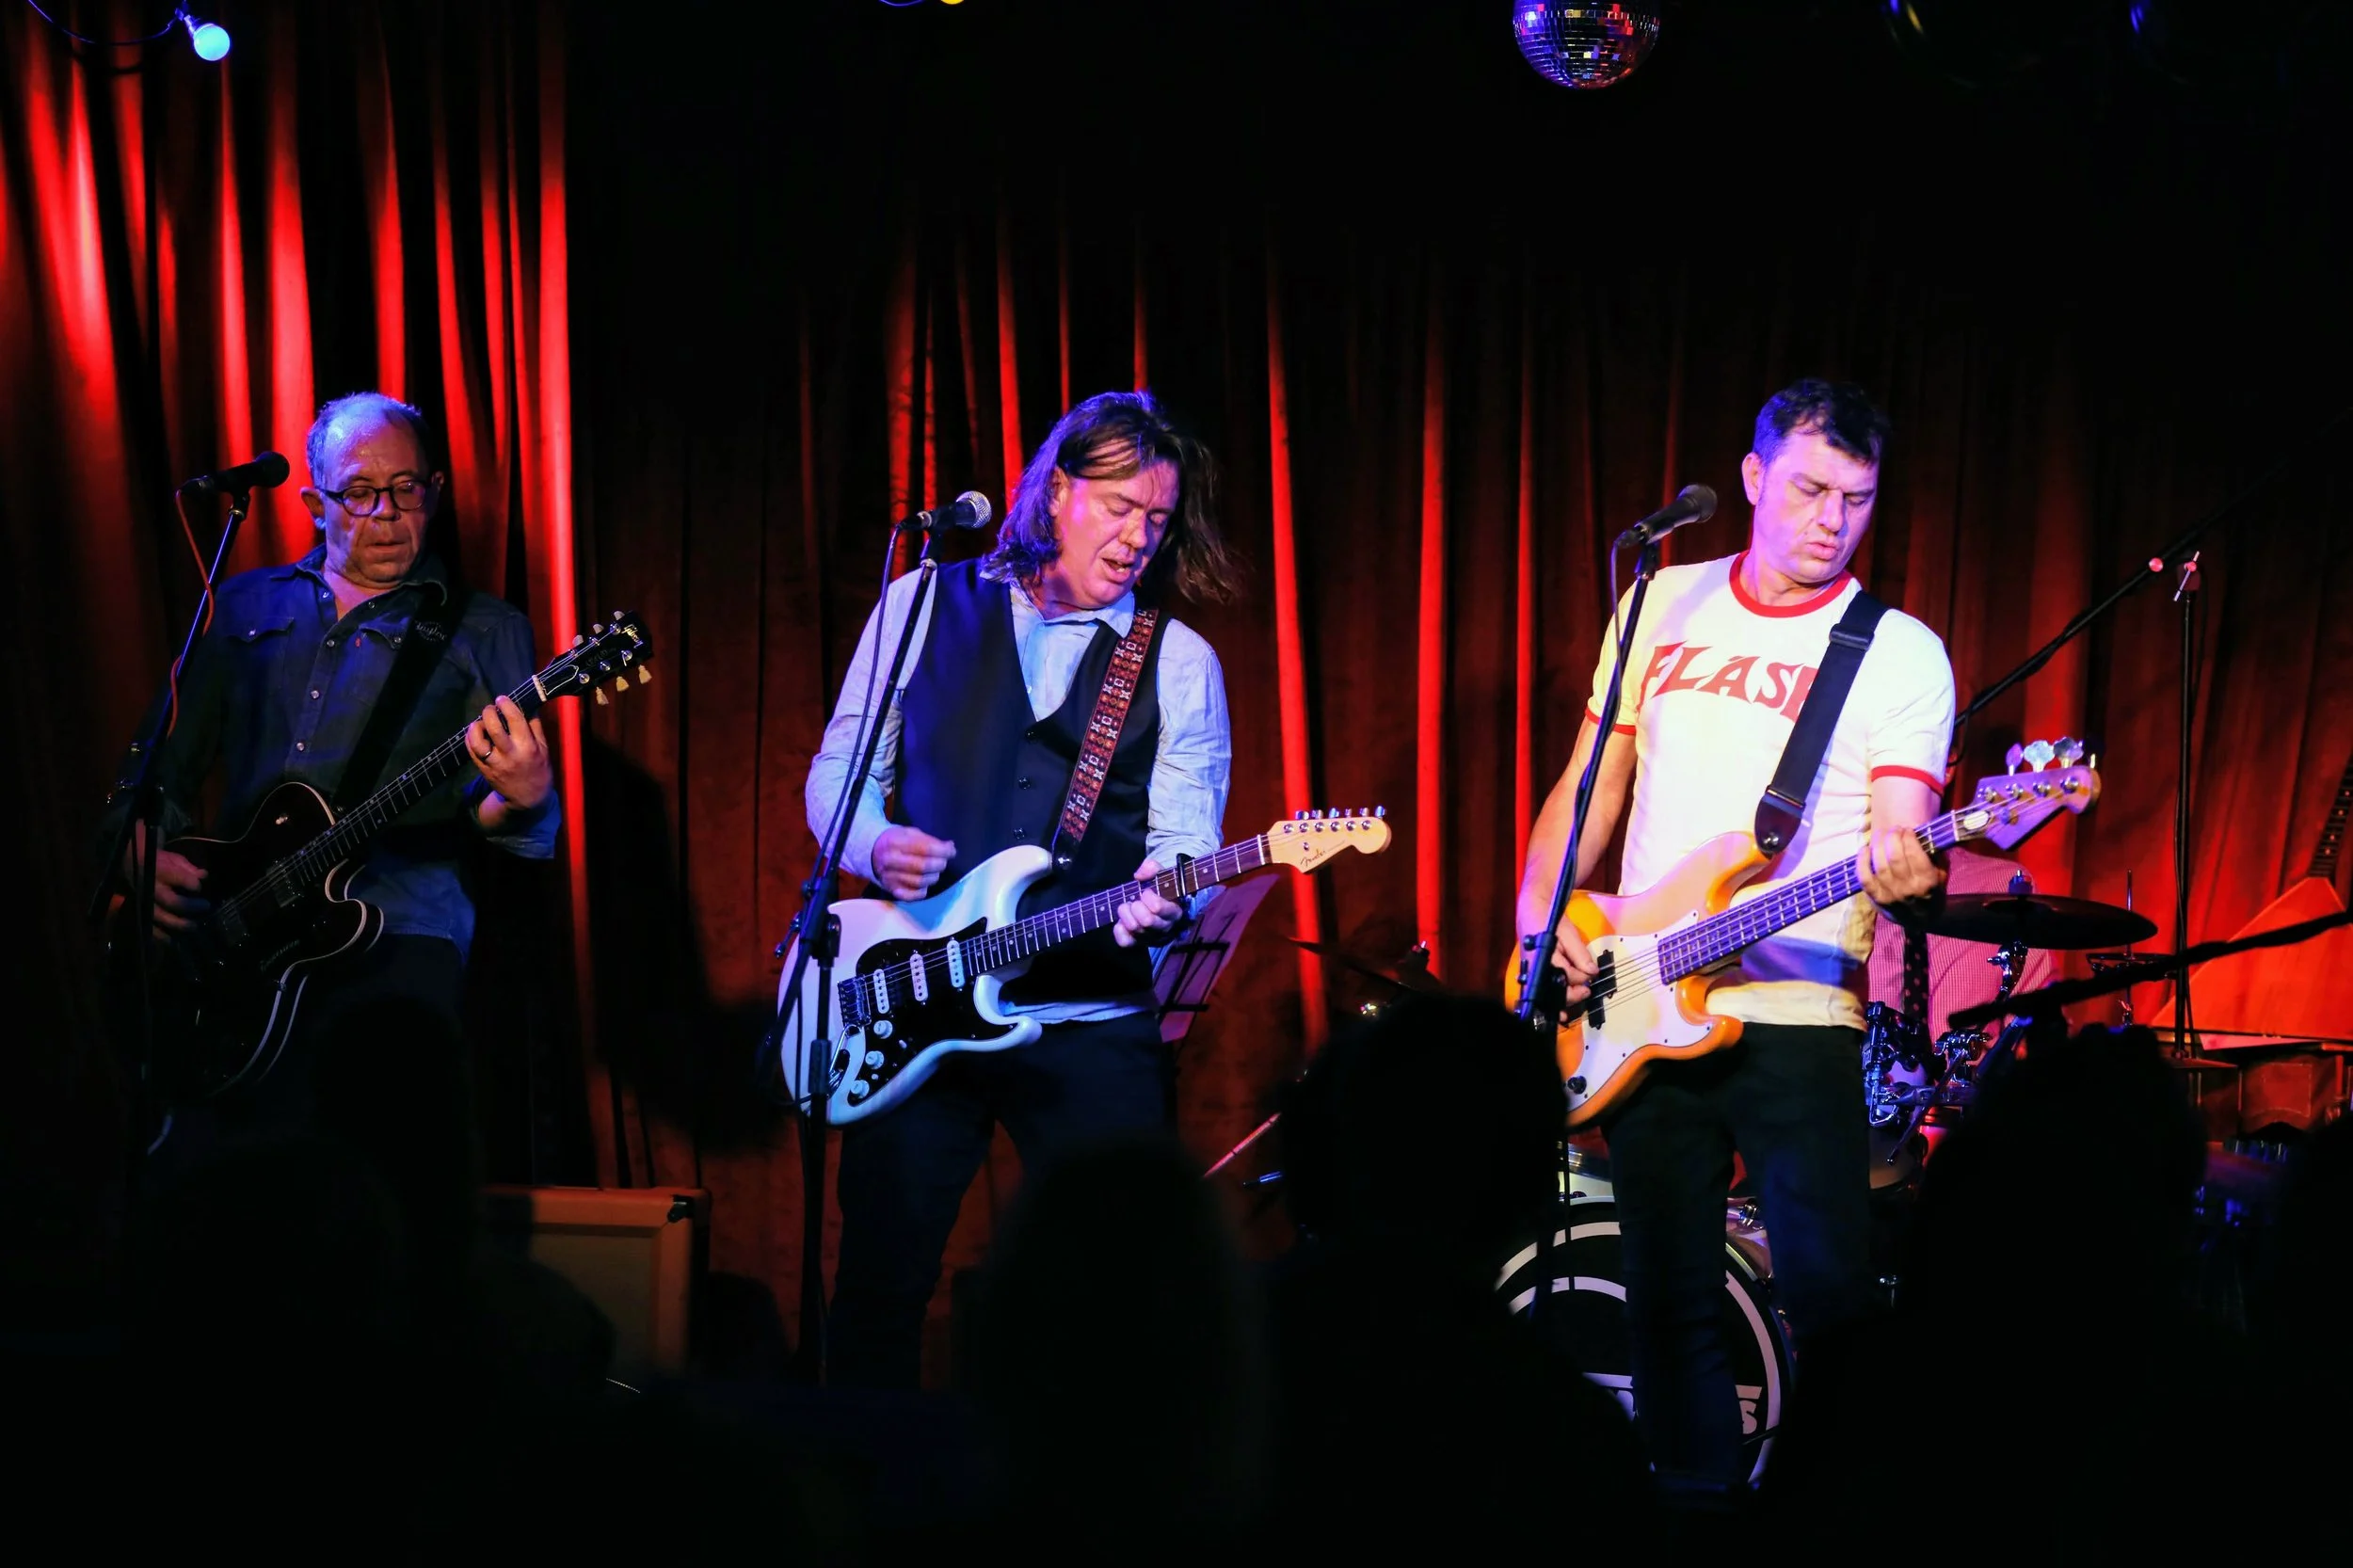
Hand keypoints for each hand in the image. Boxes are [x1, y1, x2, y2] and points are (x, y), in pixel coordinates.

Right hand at [122, 822, 208, 938]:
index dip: (188, 882)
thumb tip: (203, 876)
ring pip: (159, 916)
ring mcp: (143, 901)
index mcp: (158, 870)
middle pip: (169, 900)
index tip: (198, 887)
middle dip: (188, 906)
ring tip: (193, 926)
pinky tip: (172, 941)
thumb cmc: (158, 862)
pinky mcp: (139, 911)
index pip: (174, 875)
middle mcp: (149, 887)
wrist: (131, 864)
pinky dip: (159, 935)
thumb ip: (187, 868)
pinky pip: (148, 926)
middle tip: (206, 906)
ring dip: (177, 924)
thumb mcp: (173, 859)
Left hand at [468, 696, 552, 817]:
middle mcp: (510, 754)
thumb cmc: (539, 770)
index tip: (501, 699)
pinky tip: (474, 733)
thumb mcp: (544, 749)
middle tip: (490, 708)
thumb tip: (527, 708)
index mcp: (527, 747)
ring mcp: (495, 764)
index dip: (506, 705)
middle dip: (489, 713)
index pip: (515, 720)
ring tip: (480, 722)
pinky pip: (472, 752)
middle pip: (494, 728)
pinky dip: (470, 739)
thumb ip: (536, 728)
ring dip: (476, 727)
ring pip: (478, 742)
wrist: (528, 797)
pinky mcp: (484, 770)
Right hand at [873, 825, 956, 899]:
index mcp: (895, 842)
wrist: (872, 853)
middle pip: (923, 866)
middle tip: (943, 862)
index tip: (951, 851)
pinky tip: (924, 884)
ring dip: (933, 877)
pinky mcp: (891, 889)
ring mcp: (889, 877)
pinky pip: (911, 896)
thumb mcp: (910, 833)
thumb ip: (930, 840)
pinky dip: (922, 892)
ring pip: (920, 882)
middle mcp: (890, 860)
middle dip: (939, 864)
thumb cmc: (897, 842)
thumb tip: (950, 847)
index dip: (943, 851)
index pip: (925, 848)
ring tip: (934, 871)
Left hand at [1112, 859, 1183, 947]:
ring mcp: (1150, 937)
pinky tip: (1122, 921)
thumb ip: (1152, 868)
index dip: (1148, 897)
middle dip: (1136, 906)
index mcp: (1174, 911)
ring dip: (1125, 913)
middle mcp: (1164, 927)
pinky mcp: (1137, 943)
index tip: (1146, 892)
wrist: (1157, 904)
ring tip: (1128, 906)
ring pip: (1134, 928)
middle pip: (1146, 921)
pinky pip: (1124, 941)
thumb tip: (1139, 875)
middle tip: (1135, 900)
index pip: (1158, 908)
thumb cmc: (1159, 889)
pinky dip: (1119, 930)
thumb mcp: (1161, 874)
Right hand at [1518, 906, 1599, 1009]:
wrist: (1532, 912)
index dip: (1581, 978)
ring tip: (1578, 991)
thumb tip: (1592, 972)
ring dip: (1565, 994)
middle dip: (1573, 994)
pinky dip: (1557, 991)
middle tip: (1586, 991)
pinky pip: (1545, 988)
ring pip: (1549, 994)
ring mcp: (1532, 973)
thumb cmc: (1549, 920)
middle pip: (1555, 993)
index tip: (1590, 977)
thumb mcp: (1568, 934)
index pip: (1567, 977)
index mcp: (1544, 959)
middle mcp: (1534, 970)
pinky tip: (1564, 992)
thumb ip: (1580, 954)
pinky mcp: (1533, 973)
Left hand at [1858, 822, 1943, 907]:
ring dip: (1877, 845)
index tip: (1907, 830)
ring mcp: (1890, 895)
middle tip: (1893, 829)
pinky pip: (1864, 878)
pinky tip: (1865, 849)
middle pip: (1894, 857)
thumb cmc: (1932, 890)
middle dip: (1892, 837)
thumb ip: (1936, 855)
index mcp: (1927, 881)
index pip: (1914, 853)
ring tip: (1880, 834)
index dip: (1908, 837)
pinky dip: (1861, 862)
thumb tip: (1926, 833)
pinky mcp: (1876, 899)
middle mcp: (1908, 889)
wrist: (1922, 920)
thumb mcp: (1942, 874)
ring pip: (1879, 865)